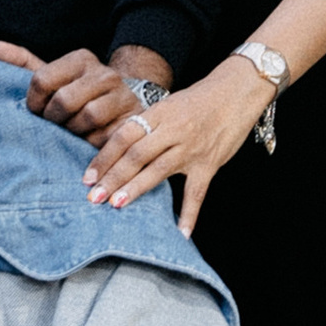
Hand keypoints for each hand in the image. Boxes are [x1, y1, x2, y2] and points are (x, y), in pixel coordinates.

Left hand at [0, 39, 167, 142]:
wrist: (122, 110)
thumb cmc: (78, 96)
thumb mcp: (52, 79)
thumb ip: (23, 64)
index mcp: (80, 59)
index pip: (41, 79)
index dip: (34, 102)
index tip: (37, 111)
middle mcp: (104, 73)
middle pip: (63, 100)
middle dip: (54, 119)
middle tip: (57, 125)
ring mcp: (121, 96)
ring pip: (85, 118)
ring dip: (73, 131)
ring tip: (74, 131)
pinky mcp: (131, 120)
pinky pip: (103, 136)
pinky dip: (90, 142)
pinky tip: (88, 141)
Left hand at [82, 56, 275, 233]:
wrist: (237, 92)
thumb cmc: (198, 100)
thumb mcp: (167, 105)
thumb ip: (146, 126)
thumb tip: (116, 151)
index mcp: (158, 114)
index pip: (124, 136)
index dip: (104, 157)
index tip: (88, 177)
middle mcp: (172, 130)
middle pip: (136, 156)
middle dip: (113, 178)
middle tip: (93, 197)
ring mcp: (191, 148)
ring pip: (158, 171)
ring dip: (136, 190)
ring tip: (116, 205)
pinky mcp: (209, 164)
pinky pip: (196, 193)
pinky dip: (188, 214)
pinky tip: (180, 233)